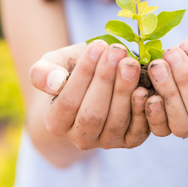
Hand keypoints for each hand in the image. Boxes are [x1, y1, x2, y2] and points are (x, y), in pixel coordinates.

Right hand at [28, 40, 150, 149]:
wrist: (95, 83)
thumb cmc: (72, 70)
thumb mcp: (54, 64)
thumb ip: (43, 71)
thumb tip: (53, 82)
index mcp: (57, 122)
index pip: (68, 101)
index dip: (84, 74)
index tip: (97, 45)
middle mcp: (80, 138)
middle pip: (93, 114)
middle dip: (106, 80)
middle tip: (117, 51)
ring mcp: (106, 141)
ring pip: (115, 122)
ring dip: (125, 91)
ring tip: (130, 63)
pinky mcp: (129, 140)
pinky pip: (136, 131)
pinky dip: (141, 111)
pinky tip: (144, 88)